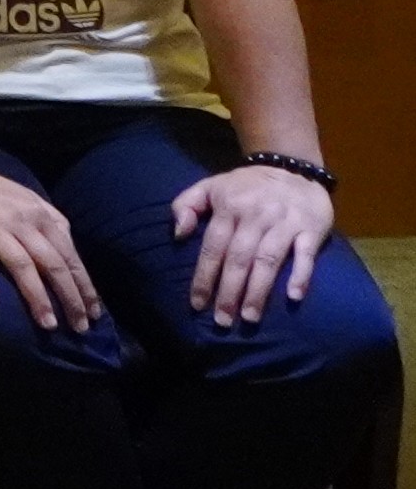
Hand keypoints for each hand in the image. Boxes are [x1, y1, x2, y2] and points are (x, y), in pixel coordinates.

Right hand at [0, 170, 97, 331]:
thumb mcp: (27, 200)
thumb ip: (51, 221)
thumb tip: (69, 250)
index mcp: (39, 215)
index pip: (68, 255)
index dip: (83, 285)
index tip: (93, 313)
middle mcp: (21, 222)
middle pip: (51, 263)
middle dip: (69, 297)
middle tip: (80, 327)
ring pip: (21, 265)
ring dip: (37, 297)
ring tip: (48, 324)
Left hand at [172, 162, 335, 328]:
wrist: (291, 168)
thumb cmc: (245, 186)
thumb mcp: (210, 186)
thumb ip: (185, 205)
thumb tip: (178, 234)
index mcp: (228, 207)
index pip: (212, 247)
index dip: (204, 276)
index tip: (197, 304)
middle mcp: (255, 216)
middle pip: (239, 258)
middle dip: (229, 292)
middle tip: (222, 320)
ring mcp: (284, 222)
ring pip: (268, 260)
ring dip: (258, 290)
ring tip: (249, 317)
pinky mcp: (310, 229)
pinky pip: (306, 255)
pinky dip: (300, 275)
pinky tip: (293, 297)